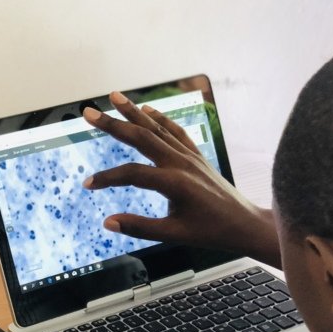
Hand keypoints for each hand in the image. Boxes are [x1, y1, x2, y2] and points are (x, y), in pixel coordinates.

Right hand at [82, 91, 280, 267]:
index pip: (132, 174)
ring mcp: (190, 156)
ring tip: (114, 96)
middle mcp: (181, 163)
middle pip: (141, 137)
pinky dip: (160, 118)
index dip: (107, 178)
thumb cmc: (211, 232)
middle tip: (89, 113)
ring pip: (157, 128)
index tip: (88, 185)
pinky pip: (175, 131)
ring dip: (133, 112)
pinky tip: (146, 110)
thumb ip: (140, 227)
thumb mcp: (174, 235)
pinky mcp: (196, 156)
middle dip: (113, 124)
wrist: (244, 225)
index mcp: (174, 183)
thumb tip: (108, 222)